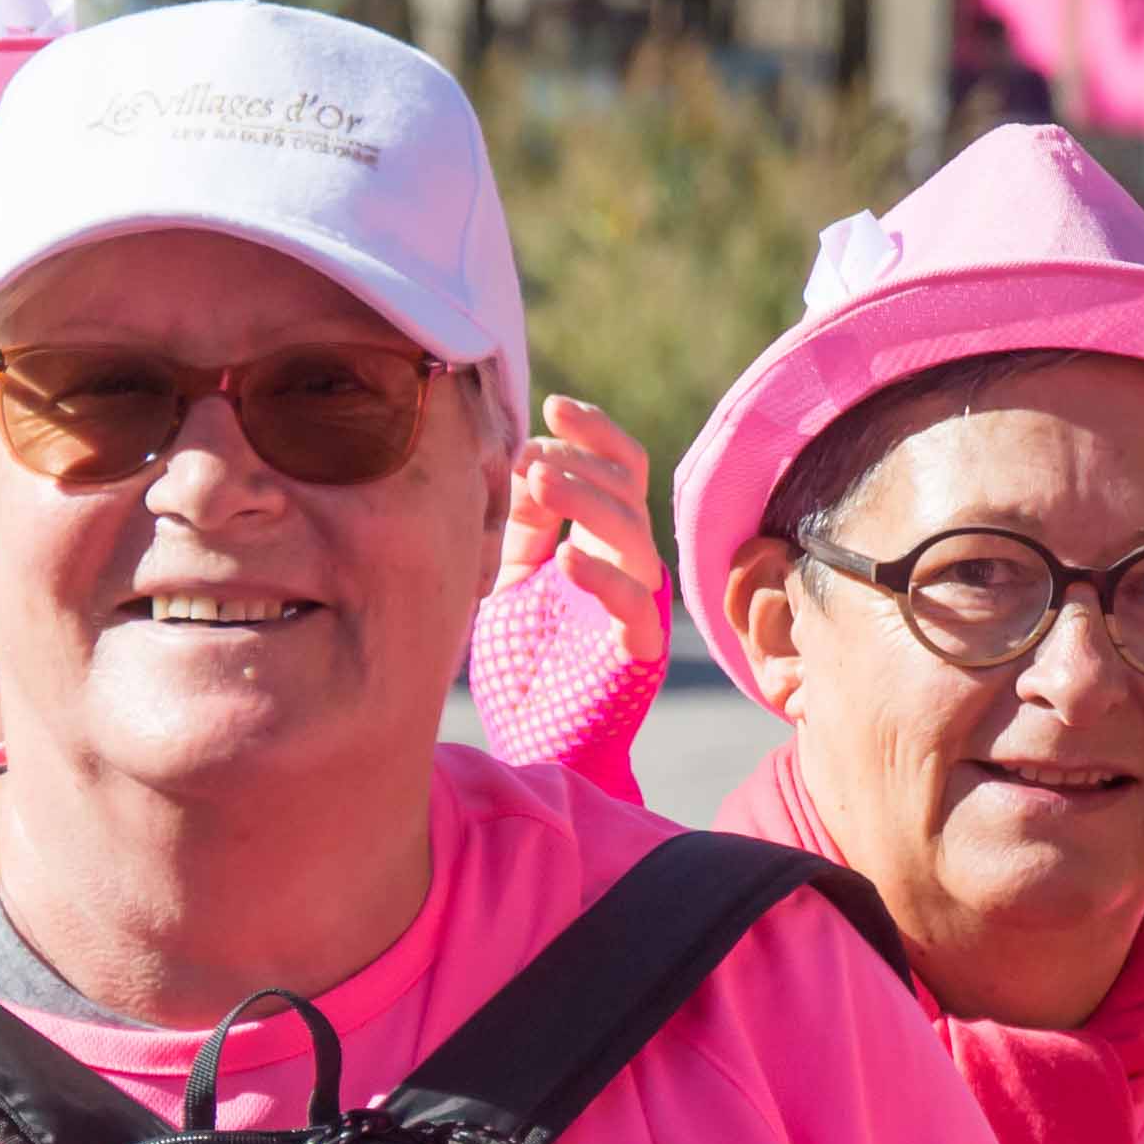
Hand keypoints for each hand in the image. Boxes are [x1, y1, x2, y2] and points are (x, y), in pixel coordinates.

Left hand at [494, 396, 668, 658]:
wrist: (528, 737)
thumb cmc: (519, 658)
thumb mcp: (505, 574)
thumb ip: (517, 523)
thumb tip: (525, 460)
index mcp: (602, 536)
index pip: (618, 465)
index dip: (592, 432)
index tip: (550, 407)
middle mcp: (626, 562)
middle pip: (628, 487)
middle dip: (582, 461)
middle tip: (532, 455)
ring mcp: (637, 604)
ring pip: (633, 533)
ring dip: (587, 502)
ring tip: (537, 484)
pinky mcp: (638, 651)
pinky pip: (634, 606)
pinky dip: (601, 578)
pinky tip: (563, 559)